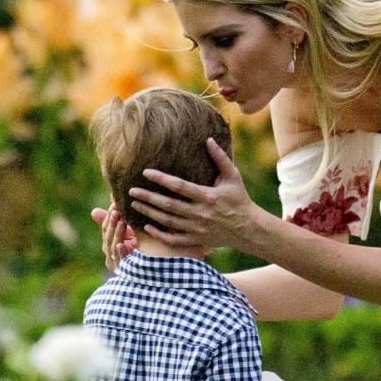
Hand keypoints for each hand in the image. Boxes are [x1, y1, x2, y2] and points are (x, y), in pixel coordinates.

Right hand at [92, 201, 137, 271]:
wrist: (156, 269)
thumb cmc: (143, 248)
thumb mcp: (131, 232)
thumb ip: (118, 220)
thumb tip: (102, 202)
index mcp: (110, 244)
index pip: (106, 228)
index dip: (109, 216)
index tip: (115, 203)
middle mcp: (111, 254)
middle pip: (108, 236)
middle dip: (112, 222)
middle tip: (116, 210)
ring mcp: (116, 263)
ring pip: (113, 246)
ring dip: (117, 233)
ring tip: (121, 221)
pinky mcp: (124, 271)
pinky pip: (121, 260)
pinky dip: (120, 252)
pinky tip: (121, 244)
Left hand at [129, 138, 261, 249]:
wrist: (249, 228)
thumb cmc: (240, 200)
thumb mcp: (233, 177)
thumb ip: (220, 159)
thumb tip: (208, 140)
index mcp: (208, 196)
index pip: (180, 186)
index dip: (161, 179)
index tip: (146, 172)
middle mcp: (201, 214)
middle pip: (169, 205)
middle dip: (148, 198)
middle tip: (131, 191)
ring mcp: (198, 229)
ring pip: (168, 221)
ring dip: (150, 213)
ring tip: (134, 204)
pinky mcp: (197, 240)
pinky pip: (174, 239)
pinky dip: (160, 234)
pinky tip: (148, 226)